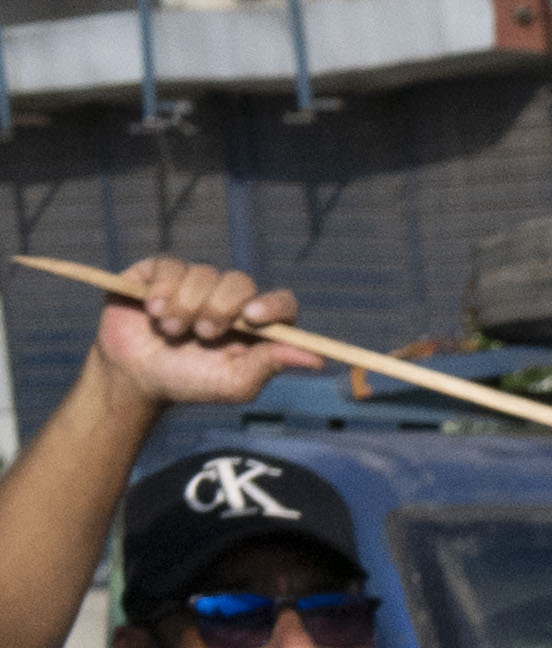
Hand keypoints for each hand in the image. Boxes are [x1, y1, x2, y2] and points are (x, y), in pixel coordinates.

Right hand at [82, 261, 318, 412]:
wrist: (136, 376)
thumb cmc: (191, 382)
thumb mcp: (233, 382)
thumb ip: (270, 365)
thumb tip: (318, 359)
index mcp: (255, 325)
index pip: (281, 303)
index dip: (272, 305)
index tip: (254, 317)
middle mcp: (229, 299)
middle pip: (240, 282)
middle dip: (220, 308)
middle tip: (203, 334)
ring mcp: (195, 282)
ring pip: (202, 274)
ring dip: (185, 306)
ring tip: (170, 331)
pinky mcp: (161, 271)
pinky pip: (170, 265)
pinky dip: (162, 289)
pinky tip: (152, 311)